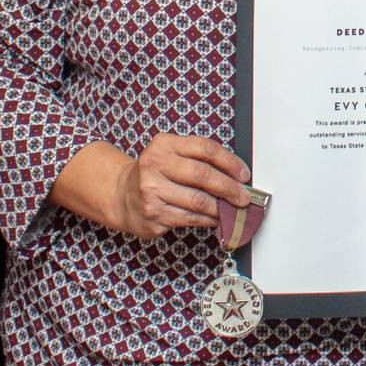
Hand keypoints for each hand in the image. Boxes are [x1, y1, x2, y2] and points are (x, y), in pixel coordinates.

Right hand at [110, 133, 253, 239]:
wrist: (121, 195)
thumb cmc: (155, 173)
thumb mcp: (171, 154)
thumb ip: (199, 159)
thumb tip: (236, 176)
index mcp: (164, 145)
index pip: (205, 148)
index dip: (229, 162)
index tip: (243, 174)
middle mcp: (154, 165)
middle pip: (202, 175)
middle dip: (229, 188)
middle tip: (244, 197)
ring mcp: (152, 191)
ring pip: (198, 201)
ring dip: (221, 208)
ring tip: (232, 210)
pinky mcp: (153, 215)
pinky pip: (190, 218)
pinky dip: (208, 220)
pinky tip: (216, 219)